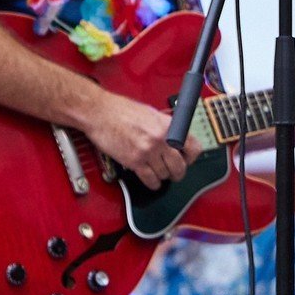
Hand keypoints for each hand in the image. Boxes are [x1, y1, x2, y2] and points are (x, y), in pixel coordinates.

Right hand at [83, 90, 202, 191]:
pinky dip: (153, 183)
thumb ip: (166, 127)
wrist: (101, 113)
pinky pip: (150, 179)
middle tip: (174, 173)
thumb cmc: (123, 110)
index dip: (191, 157)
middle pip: (179, 166)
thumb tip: (176, 139)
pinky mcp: (134, 161)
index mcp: (168, 125)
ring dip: (162, 176)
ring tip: (158, 173)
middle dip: (178, 172)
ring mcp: (148, 151)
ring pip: (164, 174)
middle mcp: (161, 139)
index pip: (193, 147)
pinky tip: (152, 181)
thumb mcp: (153, 114)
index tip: (187, 160)